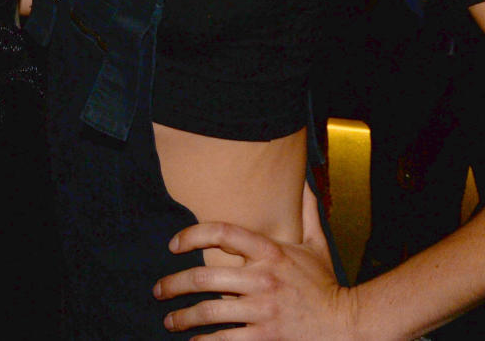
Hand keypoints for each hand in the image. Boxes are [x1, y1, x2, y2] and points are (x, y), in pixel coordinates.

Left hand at [154, 184, 356, 339]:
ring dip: (183, 318)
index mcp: (269, 251)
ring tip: (169, 320)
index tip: (173, 245)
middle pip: (204, 277)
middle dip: (174, 285)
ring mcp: (263, 311)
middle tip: (159, 290)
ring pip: (210, 312)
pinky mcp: (266, 338)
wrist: (348, 325)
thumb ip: (305, 211)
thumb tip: (304, 181)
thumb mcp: (315, 244)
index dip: (192, 235)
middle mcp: (262, 279)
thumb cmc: (325, 284)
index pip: (221, 233)